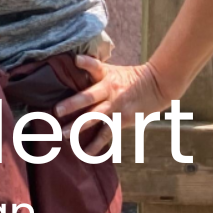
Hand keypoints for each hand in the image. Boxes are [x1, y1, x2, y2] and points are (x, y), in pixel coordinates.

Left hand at [54, 57, 174, 155]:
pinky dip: (97, 144)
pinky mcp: (122, 120)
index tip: (76, 60)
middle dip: (73, 104)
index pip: (95, 66)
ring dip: (80, 126)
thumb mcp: (112, 69)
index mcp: (106, 76)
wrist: (156, 86)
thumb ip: (92, 69)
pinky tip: (86, 153)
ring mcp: (116, 107)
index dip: (86, 62)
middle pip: (90, 96)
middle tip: (57, 110)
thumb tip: (71, 62)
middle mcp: (109, 90)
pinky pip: (107, 134)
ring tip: (65, 134)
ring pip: (96, 117)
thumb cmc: (128, 77)